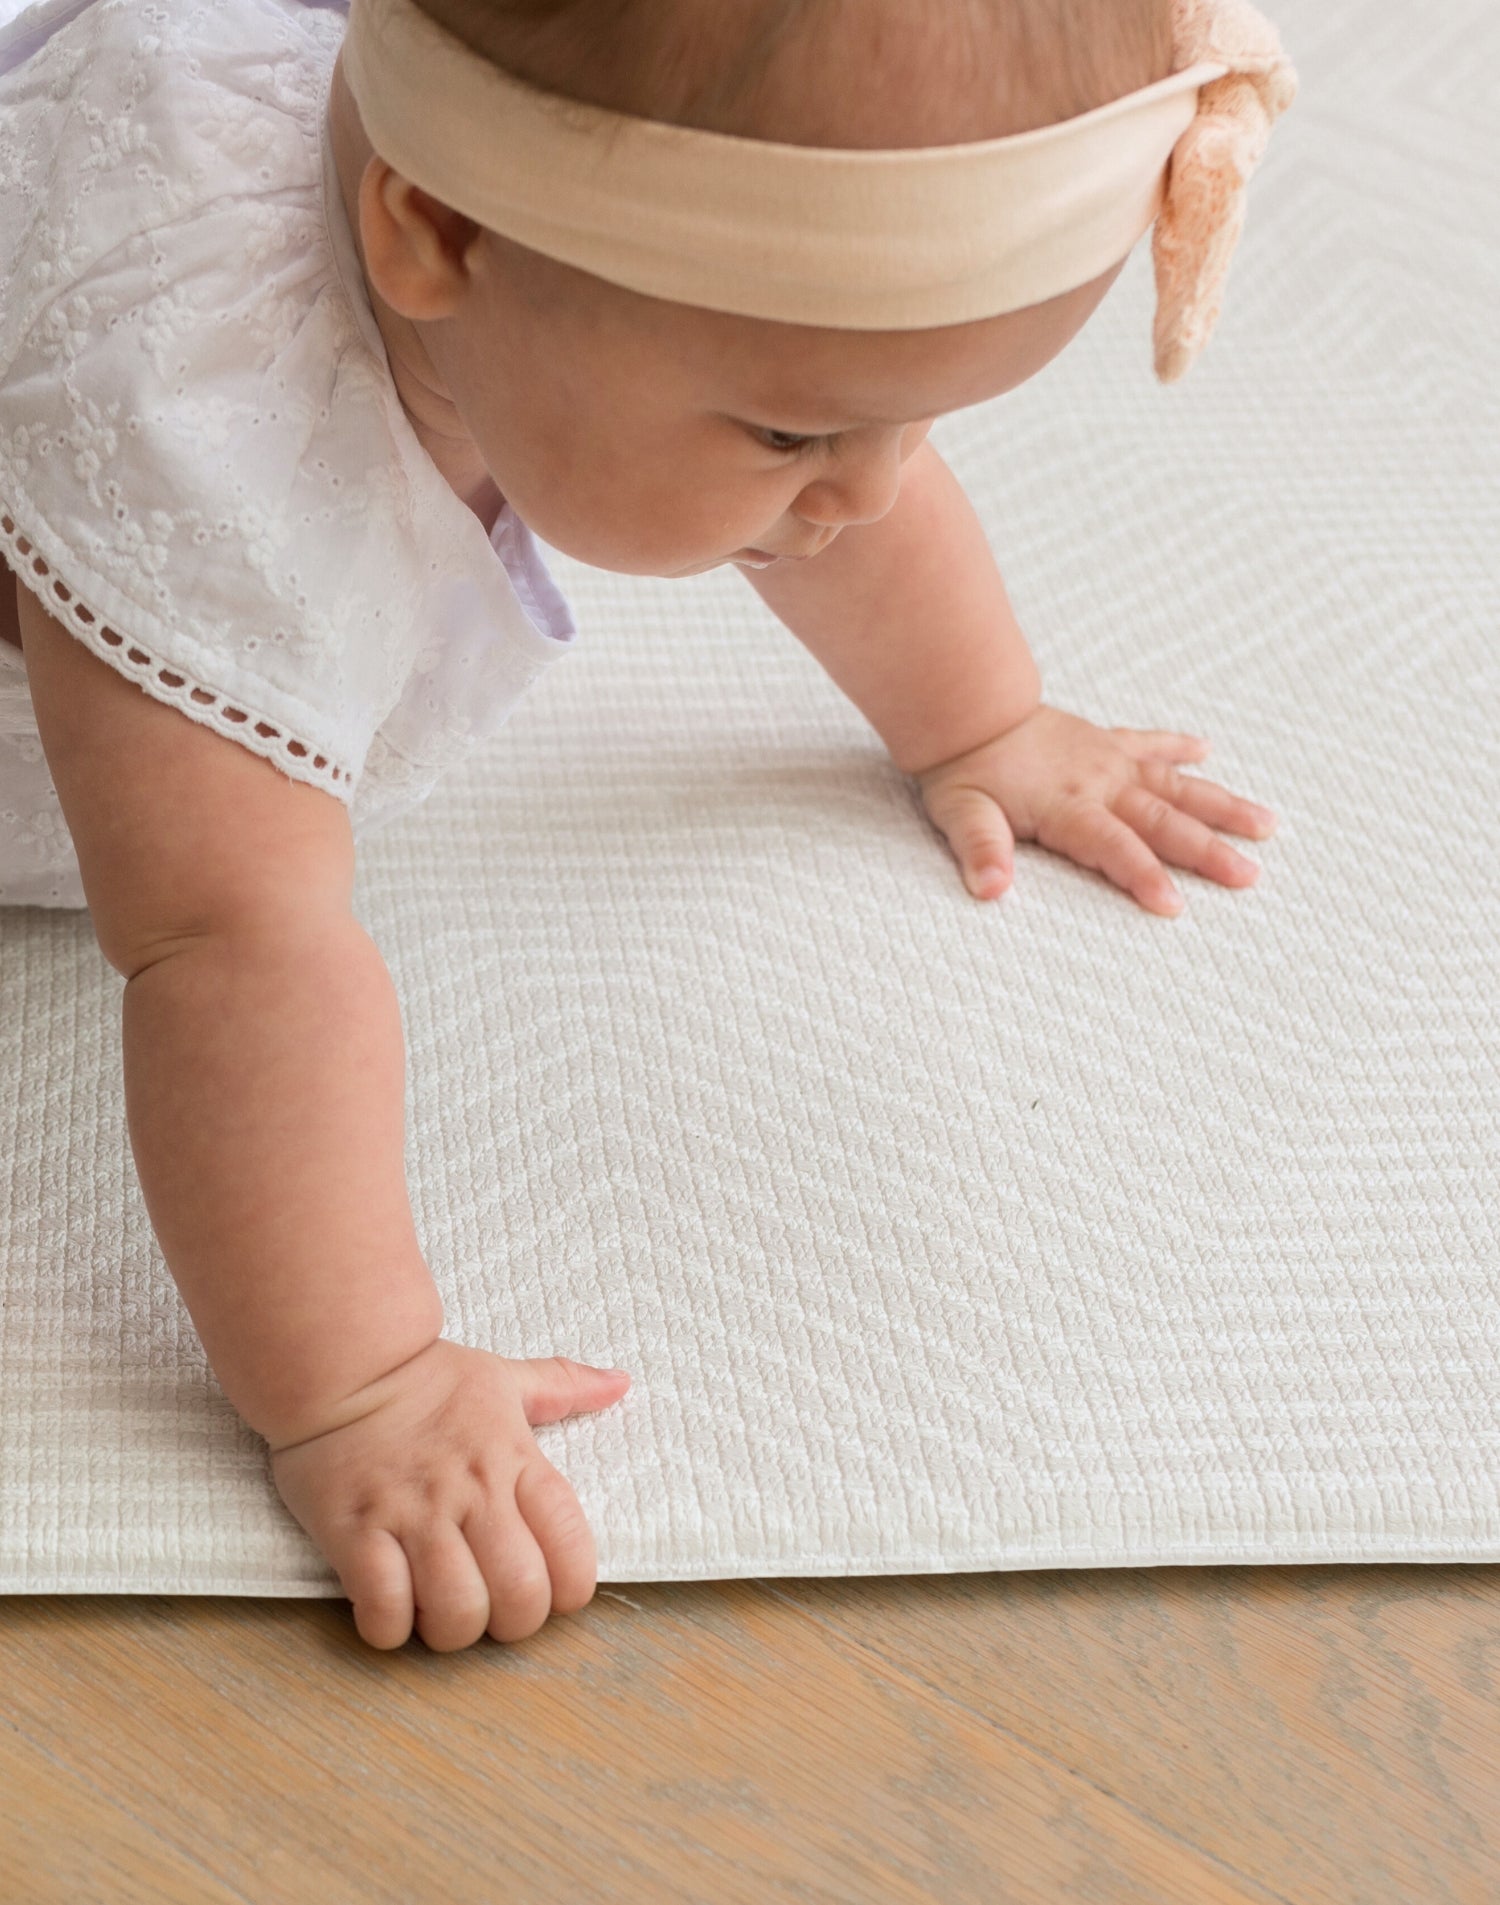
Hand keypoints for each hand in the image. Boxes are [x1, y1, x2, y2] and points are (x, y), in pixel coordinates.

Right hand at [268, 1338, 630, 1651]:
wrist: (339, 1362)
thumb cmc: (423, 1377)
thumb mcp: (501, 1377)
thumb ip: (563, 1386)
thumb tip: (619, 1384)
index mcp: (514, 1460)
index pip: (571, 1545)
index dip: (571, 1588)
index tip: (551, 1591)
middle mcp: (472, 1493)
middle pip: (521, 1595)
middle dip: (513, 1623)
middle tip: (492, 1609)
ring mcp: (413, 1515)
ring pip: (457, 1613)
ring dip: (452, 1630)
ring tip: (439, 1611)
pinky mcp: (355, 1533)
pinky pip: (384, 1609)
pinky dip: (391, 1627)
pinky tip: (391, 1607)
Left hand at [914, 703, 1277, 914]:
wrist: (966, 707)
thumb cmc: (962, 769)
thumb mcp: (961, 814)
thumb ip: (981, 850)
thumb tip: (991, 889)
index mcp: (1069, 806)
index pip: (1114, 848)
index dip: (1143, 876)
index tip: (1175, 906)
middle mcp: (1101, 783)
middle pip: (1163, 822)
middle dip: (1208, 852)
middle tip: (1251, 877)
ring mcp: (1108, 759)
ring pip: (1176, 784)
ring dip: (1221, 805)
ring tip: (1267, 825)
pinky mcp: (1104, 740)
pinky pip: (1149, 742)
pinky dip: (1178, 746)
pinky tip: (1207, 750)